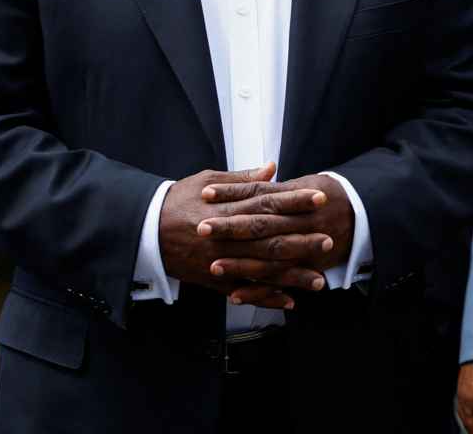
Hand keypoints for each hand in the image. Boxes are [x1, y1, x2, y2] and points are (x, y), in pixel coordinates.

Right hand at [158, 164, 333, 308]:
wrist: (144, 231)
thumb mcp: (206, 180)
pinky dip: (266, 298)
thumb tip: (271, 169)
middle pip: (270, 237)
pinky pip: (244, 291)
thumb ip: (242, 178)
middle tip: (328, 239)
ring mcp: (221, 260)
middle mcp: (226, 236)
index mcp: (226, 208)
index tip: (319, 197)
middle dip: (301, 240)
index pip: (267, 201)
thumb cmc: (177, 201)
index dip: (295, 200)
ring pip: (262, 269)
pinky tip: (289, 302)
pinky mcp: (215, 279)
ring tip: (318, 280)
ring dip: (291, 275)